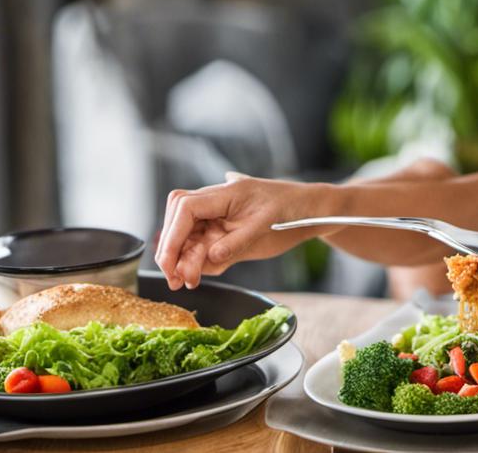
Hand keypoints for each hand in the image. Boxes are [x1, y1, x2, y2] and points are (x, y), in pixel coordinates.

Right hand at [155, 173, 332, 290]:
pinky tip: (197, 275)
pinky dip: (197, 261)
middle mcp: (215, 203)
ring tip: (186, 282)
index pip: (186, 208)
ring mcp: (217, 218)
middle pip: (178, 221)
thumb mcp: (266, 227)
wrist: (308, 211)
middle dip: (171, 249)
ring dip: (182, 259)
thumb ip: (236, 242)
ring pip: (187, 236)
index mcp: (225, 194)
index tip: (169, 260)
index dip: (173, 235)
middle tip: (174, 278)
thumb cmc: (290, 211)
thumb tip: (211, 257)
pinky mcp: (222, 233)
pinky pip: (202, 246)